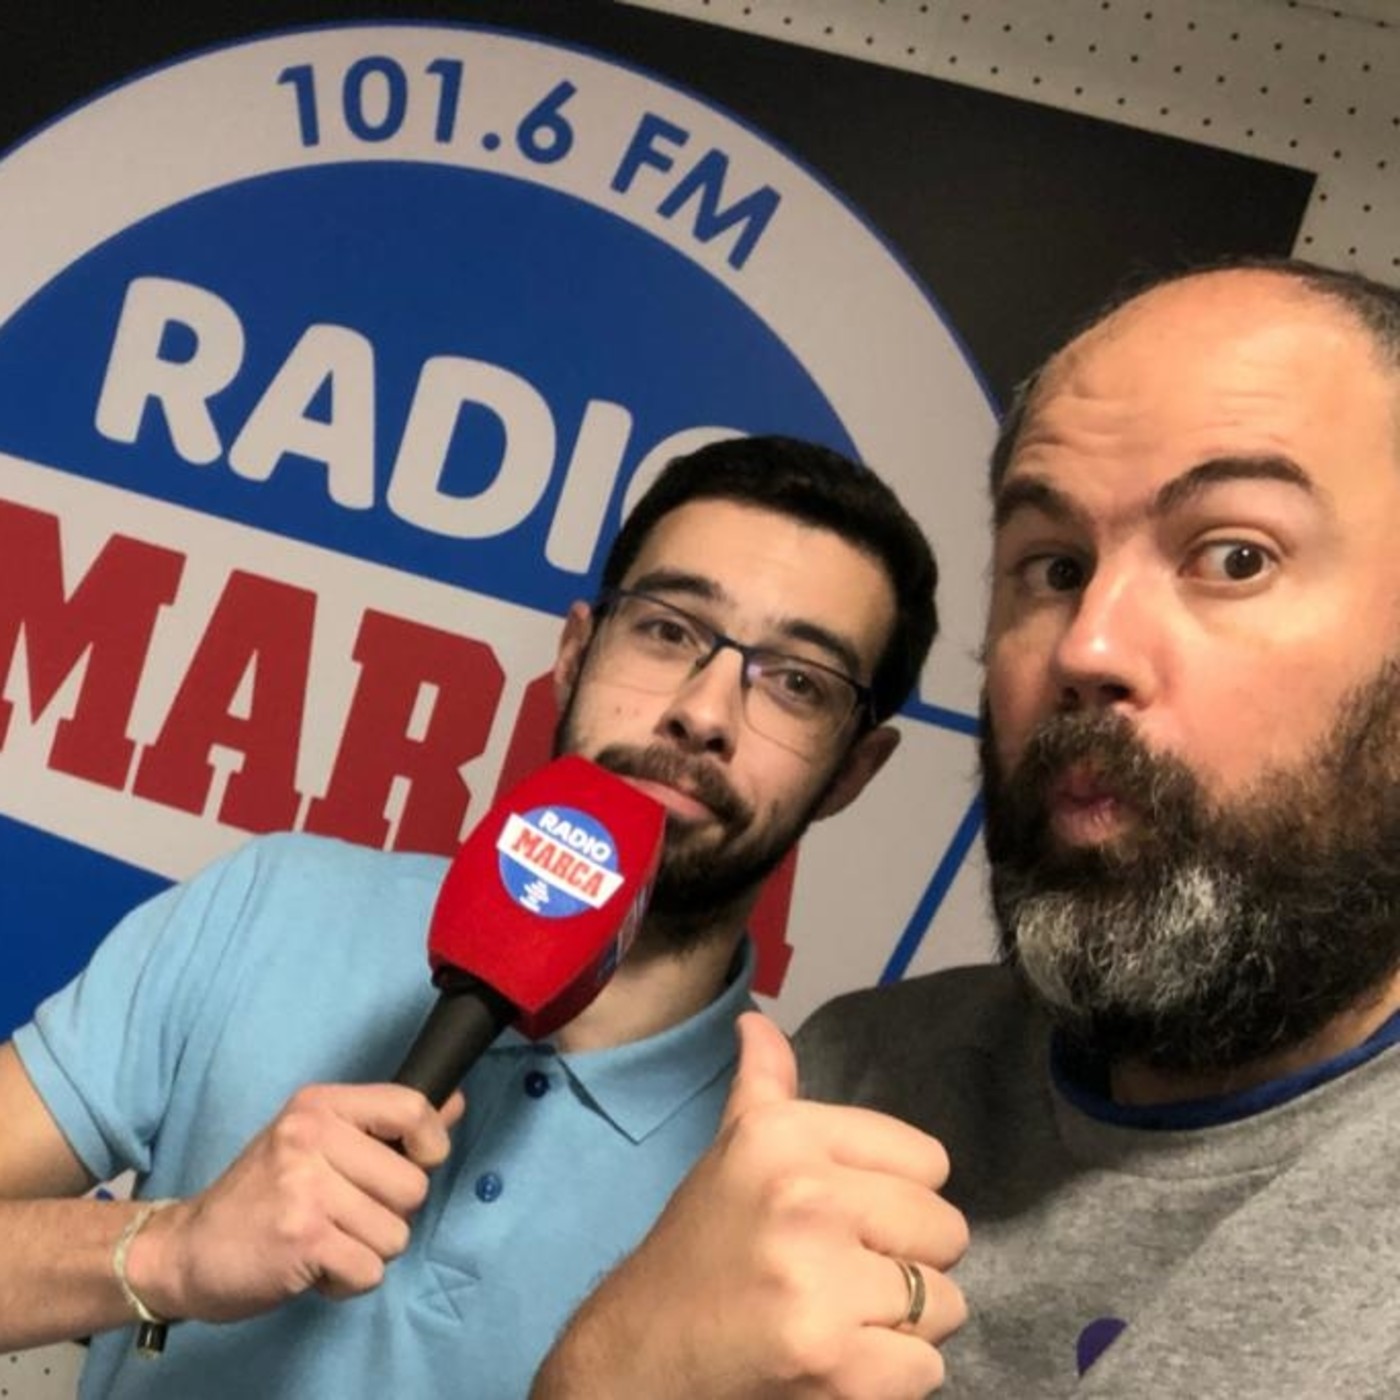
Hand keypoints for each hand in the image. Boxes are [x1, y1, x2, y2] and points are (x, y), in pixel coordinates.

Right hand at [127, 1083, 464, 1322]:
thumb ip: (388, 1124)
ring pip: (396, 1233)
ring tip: (326, 1240)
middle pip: (414, 1185)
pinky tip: (314, 1266)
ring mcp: (305, 1187)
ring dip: (368, 1251)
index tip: (413, 1164)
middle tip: (345, 1215)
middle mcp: (311, 1136)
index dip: (431, 1144)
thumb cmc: (263, 1194)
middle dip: (391, 1213)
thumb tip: (454, 1101)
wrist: (186, 1249)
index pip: (412, 1108)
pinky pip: (369, 1270)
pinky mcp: (302, 1239)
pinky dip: (347, 1281)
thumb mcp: (318, 1140)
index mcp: (320, 1105)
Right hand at [533, 1012, 966, 1397]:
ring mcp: (819, 1282)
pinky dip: (893, 1379)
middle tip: (844, 1276)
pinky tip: (838, 1364)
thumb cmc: (701, 1246)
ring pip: (944, 1304)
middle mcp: (804, 1195)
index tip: (847, 1221)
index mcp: (784, 1135)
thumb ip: (765, 1083)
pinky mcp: (834, 1364)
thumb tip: (757, 1021)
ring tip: (840, 1319)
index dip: (897, 1198)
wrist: (640, 1353)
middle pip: (946, 1230)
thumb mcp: (731, 1150)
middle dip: (908, 1262)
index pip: (928, 1160)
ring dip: (904, 1327)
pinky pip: (926, 1370)